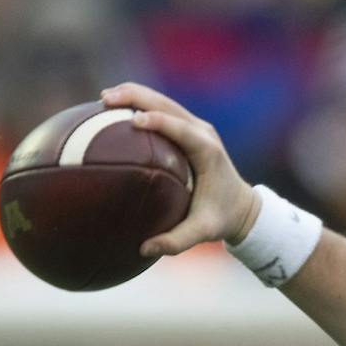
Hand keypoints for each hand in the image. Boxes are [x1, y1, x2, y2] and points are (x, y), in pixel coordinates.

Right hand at [100, 82, 260, 255]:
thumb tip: (144, 249)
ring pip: (163, 102)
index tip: (133, 120)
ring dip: (134, 95)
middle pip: (168, 106)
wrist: (242, 206)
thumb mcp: (202, 232)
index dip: (159, 121)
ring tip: (103, 98)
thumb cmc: (220, 218)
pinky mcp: (190, 128)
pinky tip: (112, 109)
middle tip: (105, 99)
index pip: (182, 129)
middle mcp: (204, 133)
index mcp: (208, 152)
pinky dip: (138, 104)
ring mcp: (197, 127)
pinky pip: (162, 110)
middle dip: (136, 97)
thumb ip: (176, 241)